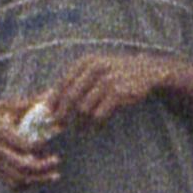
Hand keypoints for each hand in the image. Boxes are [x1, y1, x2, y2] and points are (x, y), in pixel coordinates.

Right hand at [0, 100, 64, 188]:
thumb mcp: (8, 105)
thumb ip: (29, 104)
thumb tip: (50, 94)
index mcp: (1, 133)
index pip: (23, 144)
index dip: (40, 145)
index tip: (50, 139)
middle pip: (22, 166)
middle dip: (42, 167)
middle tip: (56, 160)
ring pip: (18, 179)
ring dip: (38, 180)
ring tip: (54, 175)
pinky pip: (12, 184)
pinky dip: (28, 185)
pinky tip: (40, 178)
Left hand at [42, 52, 164, 130]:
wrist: (145, 71)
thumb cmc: (114, 73)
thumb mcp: (94, 70)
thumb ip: (74, 82)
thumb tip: (47, 98)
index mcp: (85, 63)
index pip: (63, 83)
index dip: (53, 100)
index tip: (48, 114)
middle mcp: (95, 69)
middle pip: (71, 97)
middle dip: (63, 114)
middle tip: (59, 126)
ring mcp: (107, 80)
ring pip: (84, 108)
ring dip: (80, 122)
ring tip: (80, 130)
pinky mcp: (118, 93)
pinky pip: (100, 114)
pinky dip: (95, 124)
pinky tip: (95, 129)